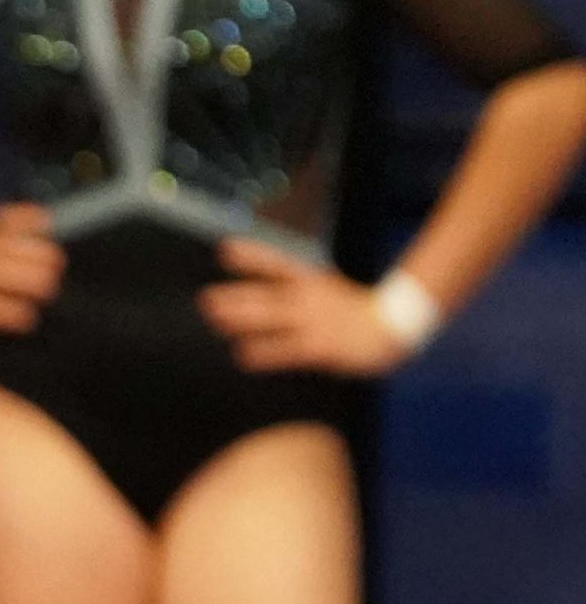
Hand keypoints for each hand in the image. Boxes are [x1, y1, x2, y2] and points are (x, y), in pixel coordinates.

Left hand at [200, 237, 409, 373]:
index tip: (225, 248)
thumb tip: (270, 298)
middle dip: (236, 296)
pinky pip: (288, 350)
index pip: (278, 264)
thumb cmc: (358, 313)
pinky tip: (243, 355)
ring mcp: (315, 322)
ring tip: (216, 319)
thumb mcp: (328, 293)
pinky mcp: (322, 346)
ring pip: (272, 319)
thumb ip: (300, 294)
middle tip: (205, 299)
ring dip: (242, 319)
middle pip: (266, 295)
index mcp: (314, 282)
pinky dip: (265, 352)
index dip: (252, 256)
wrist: (399, 325)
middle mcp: (310, 298)